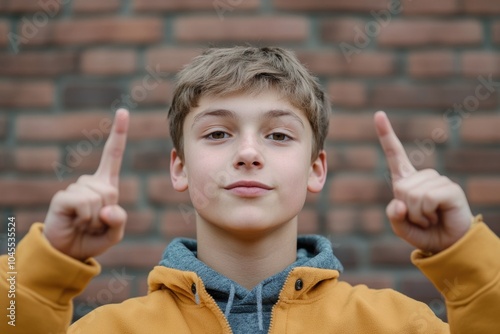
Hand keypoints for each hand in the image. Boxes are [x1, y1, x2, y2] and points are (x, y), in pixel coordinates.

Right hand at [43, 109, 129, 260]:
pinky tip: (76, 221)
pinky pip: (84, 203)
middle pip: (111, 190)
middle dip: (108, 212)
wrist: (68, 252)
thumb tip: (110, 209)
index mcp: (106, 185)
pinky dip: (85, 217)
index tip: (123, 111)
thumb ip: (119, 221)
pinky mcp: (63, 197)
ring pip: (98, 197)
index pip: (113, 155)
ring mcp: (76, 188)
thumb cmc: (93, 238)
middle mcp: (90, 182)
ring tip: (85, 223)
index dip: (119, 134)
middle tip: (96, 223)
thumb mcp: (114, 233)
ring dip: (95, 217)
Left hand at [374, 111, 472, 252]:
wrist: (447, 246)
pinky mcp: (451, 189)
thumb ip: (393, 216)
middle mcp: (422, 177)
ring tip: (429, 218)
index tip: (378, 114)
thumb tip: (399, 203)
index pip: (395, 155)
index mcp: (407, 181)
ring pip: (413, 194)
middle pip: (401, 188)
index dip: (386, 135)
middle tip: (420, 218)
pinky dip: (427, 212)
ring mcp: (438, 181)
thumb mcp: (400, 227)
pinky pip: (428, 198)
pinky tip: (438, 216)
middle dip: (406, 209)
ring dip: (418, 214)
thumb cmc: (423, 233)